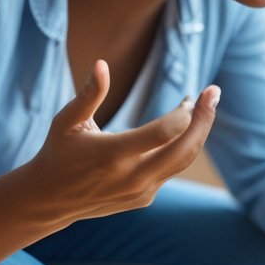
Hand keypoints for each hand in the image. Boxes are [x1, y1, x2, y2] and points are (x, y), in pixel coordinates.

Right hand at [27, 60, 217, 222]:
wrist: (50, 200)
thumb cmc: (58, 152)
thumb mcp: (67, 121)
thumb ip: (88, 94)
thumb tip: (101, 64)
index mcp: (112, 154)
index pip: (164, 133)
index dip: (183, 114)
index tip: (190, 95)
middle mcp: (132, 176)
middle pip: (184, 148)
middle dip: (204, 118)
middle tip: (214, 92)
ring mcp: (140, 190)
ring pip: (182, 160)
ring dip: (199, 132)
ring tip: (207, 106)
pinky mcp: (144, 198)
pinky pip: (170, 169)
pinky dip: (181, 147)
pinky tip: (184, 127)